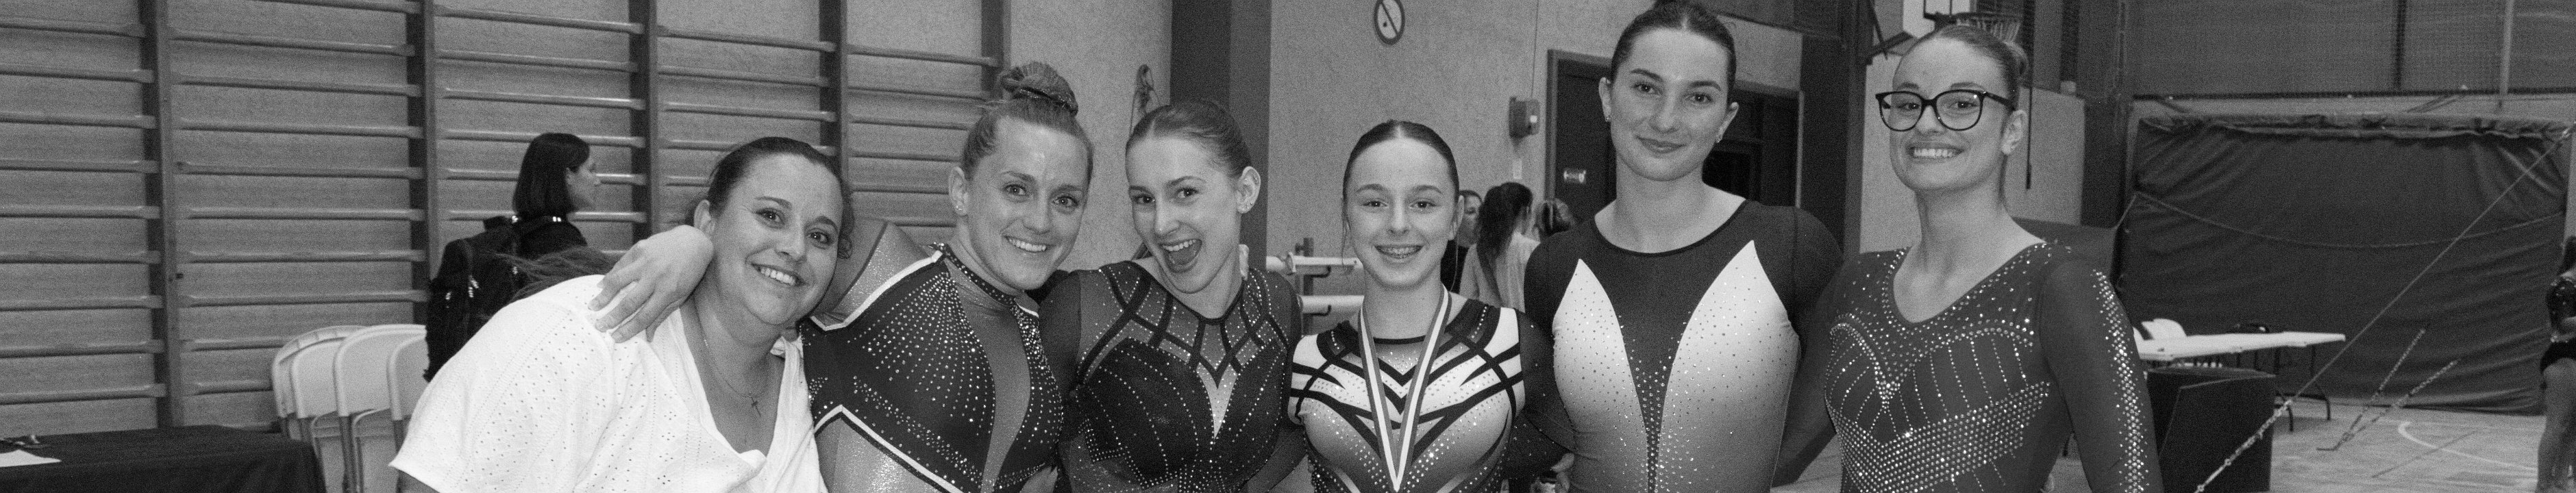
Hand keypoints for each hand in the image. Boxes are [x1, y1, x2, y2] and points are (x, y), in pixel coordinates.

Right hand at [590, 225, 713, 340]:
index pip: (645, 316)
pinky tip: (600, 286)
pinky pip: (621, 264)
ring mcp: (646, 261)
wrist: (693, 242)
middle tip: (599, 326)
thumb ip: (663, 314)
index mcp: (669, 291)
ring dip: (604, 295)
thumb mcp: (682, 295)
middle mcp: (656, 277)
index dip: (629, 329)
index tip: (616, 337)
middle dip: (613, 316)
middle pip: (630, 301)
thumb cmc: (689, 273)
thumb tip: (647, 336)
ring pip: (619, 281)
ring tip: (593, 306)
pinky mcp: (640, 248)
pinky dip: (609, 275)